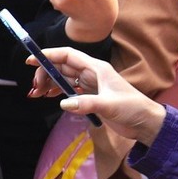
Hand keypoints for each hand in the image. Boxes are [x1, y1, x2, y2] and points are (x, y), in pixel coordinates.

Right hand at [26, 46, 166, 148]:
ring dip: (49, 84)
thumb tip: (63, 102)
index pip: (68, 56)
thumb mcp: (110, 105)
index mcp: (96, 68)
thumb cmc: (132, 108)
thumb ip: (86, 103)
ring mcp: (91, 85)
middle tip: (34, 88)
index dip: (49, 55)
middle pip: (62, 67)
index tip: (31, 60)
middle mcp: (92, 73)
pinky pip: (69, 90)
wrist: (146, 123)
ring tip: (36, 94)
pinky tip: (48, 97)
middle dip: (46, 73)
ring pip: (64, 78)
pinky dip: (57, 92)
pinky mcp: (91, 97)